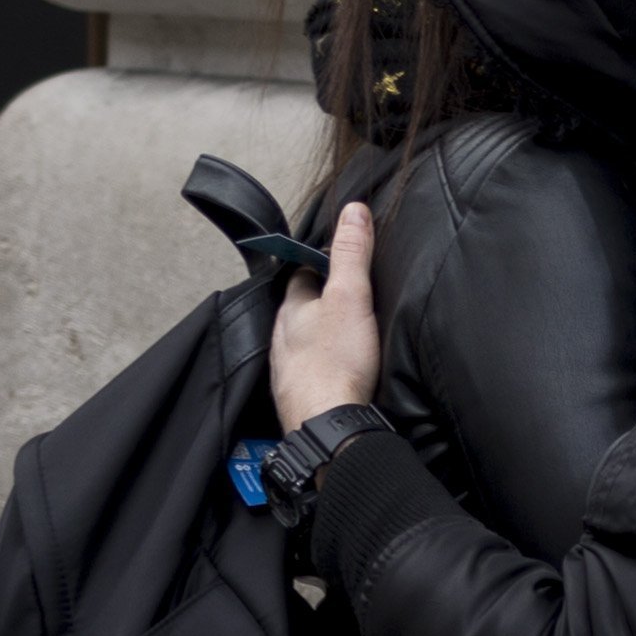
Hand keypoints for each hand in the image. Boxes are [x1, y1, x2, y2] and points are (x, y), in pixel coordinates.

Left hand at [267, 198, 377, 428]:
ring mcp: (287, 370)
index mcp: (291, 309)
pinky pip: (308, 374)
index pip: (301, 276)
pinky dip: (321, 369)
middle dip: (318, 304)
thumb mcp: (351, 297)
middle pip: (300, 311)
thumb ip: (352, 253)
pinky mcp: (298, 398)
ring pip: (301, 344)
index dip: (320, 266)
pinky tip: (338, 375)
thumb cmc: (337, 363)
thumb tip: (353, 210)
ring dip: (317, 339)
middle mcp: (281, 339)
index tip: (339, 263)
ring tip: (343, 337)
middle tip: (345, 300)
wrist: (327, 425)